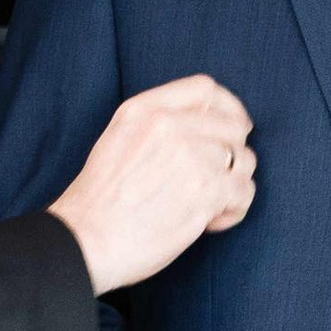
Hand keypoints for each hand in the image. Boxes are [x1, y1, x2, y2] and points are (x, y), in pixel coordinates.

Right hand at [50, 76, 252, 293]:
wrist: (86, 241)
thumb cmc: (98, 202)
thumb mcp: (117, 140)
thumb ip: (156, 124)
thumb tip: (205, 128)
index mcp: (144, 110)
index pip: (205, 89)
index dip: (229, 109)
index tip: (232, 129)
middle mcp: (169, 125)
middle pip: (233, 127)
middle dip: (232, 155)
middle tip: (215, 181)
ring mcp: (190, 156)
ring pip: (243, 160)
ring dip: (234, 185)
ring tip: (211, 205)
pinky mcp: (205, 191)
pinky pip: (244, 192)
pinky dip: (235, 209)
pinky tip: (212, 221)